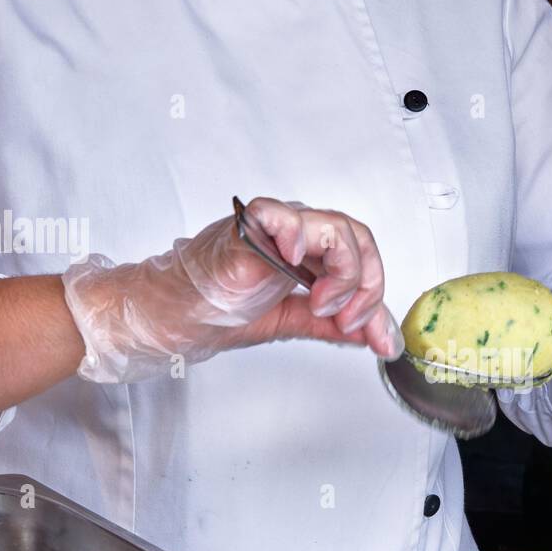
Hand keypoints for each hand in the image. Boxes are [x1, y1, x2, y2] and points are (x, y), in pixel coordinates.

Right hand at [62, 197, 402, 382]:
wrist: (170, 319)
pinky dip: (297, 233)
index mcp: (308, 249)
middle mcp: (294, 233)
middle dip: (364, 284)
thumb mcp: (294, 320)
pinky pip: (277, 213)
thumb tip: (381, 337)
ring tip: (320, 303)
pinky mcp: (243, 233)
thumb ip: (336, 325)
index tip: (367, 331)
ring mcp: (270, 229)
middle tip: (346, 318)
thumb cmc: (217, 310)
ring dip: (341, 272)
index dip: (374, 291)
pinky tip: (296, 259)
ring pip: (332, 226)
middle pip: (356, 236)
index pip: (362, 253)